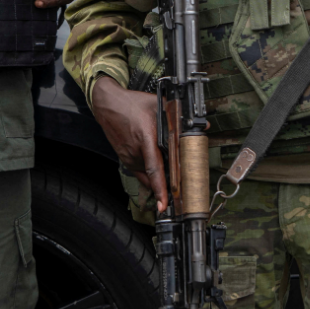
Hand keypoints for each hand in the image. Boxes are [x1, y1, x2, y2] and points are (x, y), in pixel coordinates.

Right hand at [89, 76, 168, 210]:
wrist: (107, 105)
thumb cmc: (130, 104)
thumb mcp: (156, 104)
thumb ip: (179, 116)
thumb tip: (202, 125)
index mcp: (145, 138)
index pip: (154, 169)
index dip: (160, 188)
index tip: (164, 204)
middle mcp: (135, 152)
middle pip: (155, 175)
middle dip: (169, 182)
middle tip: (181, 189)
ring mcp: (128, 157)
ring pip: (148, 176)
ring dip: (160, 177)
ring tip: (171, 172)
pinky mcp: (125, 159)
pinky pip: (140, 173)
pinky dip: (150, 176)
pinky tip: (158, 171)